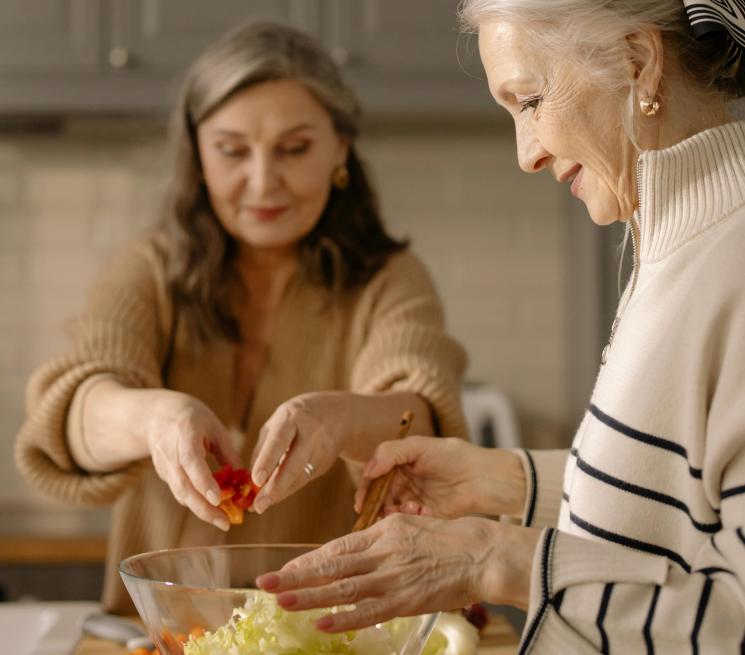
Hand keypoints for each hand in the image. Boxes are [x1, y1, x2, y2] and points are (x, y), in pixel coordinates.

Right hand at [143, 390, 241, 530]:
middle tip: (225, 522)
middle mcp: (169, 451)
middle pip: (183, 484)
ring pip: (180, 492)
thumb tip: (244, 479)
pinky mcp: (162, 474)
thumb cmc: (192, 418)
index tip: (219, 499)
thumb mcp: (215, 427)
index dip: (203, 482)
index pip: (191, 461)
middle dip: (204, 507)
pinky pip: (180, 491)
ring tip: (223, 521)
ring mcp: (163, 464)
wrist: (156, 415)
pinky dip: (195, 502)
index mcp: (185, 432)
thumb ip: (228, 452)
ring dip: (200, 510)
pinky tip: (212, 509)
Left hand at [249, 392, 350, 513]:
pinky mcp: (325, 465)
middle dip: (276, 486)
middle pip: (294, 463)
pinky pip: (302, 480)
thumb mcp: (279, 421)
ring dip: (279, 493)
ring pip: (299, 476)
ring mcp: (320, 450)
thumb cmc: (297, 418)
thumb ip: (263, 447)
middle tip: (258, 505)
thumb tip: (249, 479)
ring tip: (259, 506)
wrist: (340, 415)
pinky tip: (272, 497)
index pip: (279, 440)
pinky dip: (286, 489)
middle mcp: (310, 433)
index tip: (256, 480)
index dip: (267, 460)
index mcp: (293, 417)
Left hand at [256, 513, 540, 631]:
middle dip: (295, 576)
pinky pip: (369, 612)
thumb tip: (358, 553)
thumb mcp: (412, 526)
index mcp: (384, 531)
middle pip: (331, 566)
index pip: (336, 548)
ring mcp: (393, 577)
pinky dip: (344, 618)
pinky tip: (321, 623)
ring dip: (309, 597)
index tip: (284, 569)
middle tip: (265, 585)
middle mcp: (383, 552)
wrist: (484, 552)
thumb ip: (383, 540)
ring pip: (342, 588)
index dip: (308, 560)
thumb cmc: (452, 538)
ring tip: (282, 602)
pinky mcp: (406, 600)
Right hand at [355, 437, 525, 519]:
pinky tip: (423, 511)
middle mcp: (403, 484)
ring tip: (411, 507)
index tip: (360, 502)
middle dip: (378, 506)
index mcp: (398, 465)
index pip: (373, 479)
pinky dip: (411, 519)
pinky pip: (409, 523)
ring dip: (395, 513)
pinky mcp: (425, 517)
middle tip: (384, 509)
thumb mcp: (420, 446)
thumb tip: (368, 470)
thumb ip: (390, 452)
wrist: (483, 478)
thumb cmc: (453, 456)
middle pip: (378, 498)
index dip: (364, 490)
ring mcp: (413, 501)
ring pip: (391, 512)